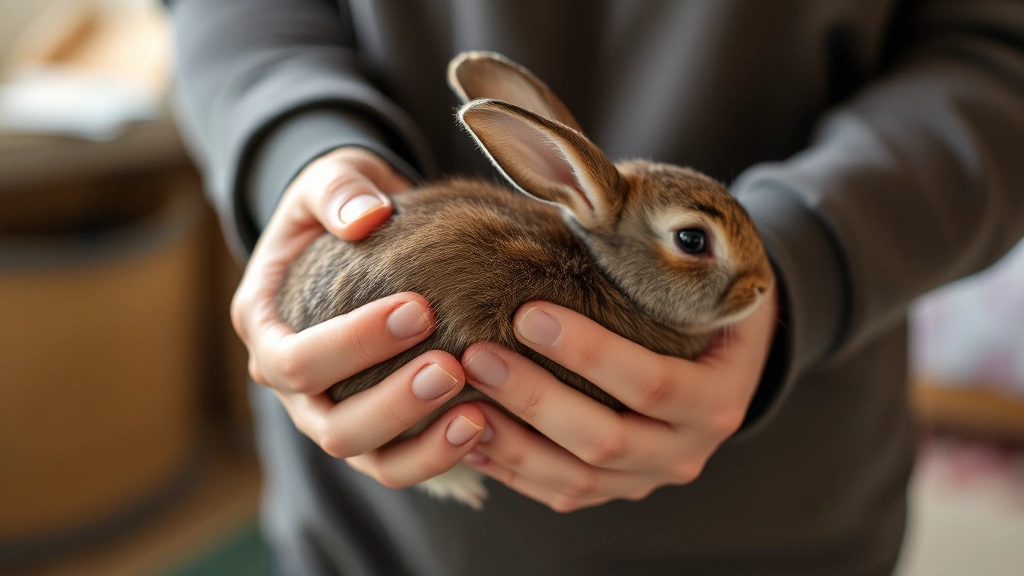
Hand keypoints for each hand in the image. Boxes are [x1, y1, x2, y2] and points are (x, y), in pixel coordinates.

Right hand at [232, 147, 486, 487]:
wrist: (359, 230)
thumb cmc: (340, 204)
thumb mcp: (331, 179)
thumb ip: (339, 189)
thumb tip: (366, 216)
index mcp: (263, 326)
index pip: (294, 359)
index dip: (352, 344)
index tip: (420, 308)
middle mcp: (289, 384)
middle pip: (329, 424)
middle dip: (393, 402)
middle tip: (452, 366)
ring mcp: (330, 412)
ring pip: (367, 458)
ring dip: (422, 444)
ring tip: (477, 413)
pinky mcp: (374, 430)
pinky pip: (401, 462)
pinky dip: (440, 454)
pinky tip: (486, 424)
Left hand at [459, 289, 777, 511]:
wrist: (727, 359)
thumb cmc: (706, 304)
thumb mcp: (708, 280)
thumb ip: (662, 261)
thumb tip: (592, 205)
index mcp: (719, 397)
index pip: (653, 383)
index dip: (590, 353)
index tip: (527, 313)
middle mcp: (688, 450)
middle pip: (605, 440)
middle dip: (535, 397)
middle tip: (477, 354)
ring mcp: (650, 477)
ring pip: (576, 479)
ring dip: (512, 442)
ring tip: (459, 400)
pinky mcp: (616, 490)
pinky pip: (561, 493)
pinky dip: (511, 470)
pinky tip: (467, 436)